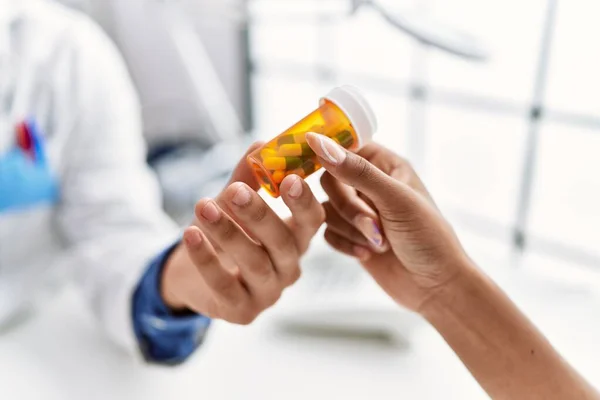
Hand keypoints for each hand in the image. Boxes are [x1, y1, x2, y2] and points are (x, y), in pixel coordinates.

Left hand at [161, 143, 324, 323]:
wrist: (194, 276)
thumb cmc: (227, 236)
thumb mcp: (236, 205)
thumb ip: (248, 178)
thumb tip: (261, 144)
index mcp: (296, 239)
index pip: (312, 221)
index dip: (304, 202)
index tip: (292, 178)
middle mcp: (289, 267)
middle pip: (284, 243)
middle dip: (259, 215)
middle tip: (236, 192)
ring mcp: (268, 292)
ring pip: (254, 263)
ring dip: (228, 233)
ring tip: (203, 207)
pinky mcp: (242, 311)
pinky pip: (224, 285)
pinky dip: (206, 259)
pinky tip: (191, 233)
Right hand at [305, 133, 469, 311]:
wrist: (435, 287)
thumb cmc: (427, 237)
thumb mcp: (394, 199)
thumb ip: (355, 171)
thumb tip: (318, 141)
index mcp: (386, 164)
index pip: (346, 145)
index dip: (328, 152)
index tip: (309, 159)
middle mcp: (370, 184)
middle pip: (330, 180)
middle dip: (350, 208)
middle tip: (375, 226)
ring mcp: (359, 210)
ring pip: (326, 208)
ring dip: (350, 229)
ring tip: (379, 243)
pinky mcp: (350, 235)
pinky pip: (326, 232)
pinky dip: (345, 244)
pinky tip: (368, 254)